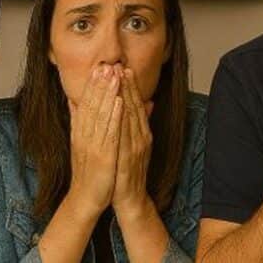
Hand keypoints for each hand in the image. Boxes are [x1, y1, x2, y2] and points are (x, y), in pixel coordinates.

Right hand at [67, 64, 122, 219]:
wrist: (86, 198)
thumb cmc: (87, 170)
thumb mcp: (81, 142)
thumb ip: (78, 121)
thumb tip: (73, 100)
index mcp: (80, 132)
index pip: (85, 104)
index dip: (92, 85)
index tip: (98, 66)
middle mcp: (84, 135)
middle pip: (91, 105)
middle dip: (99, 83)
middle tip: (106, 63)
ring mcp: (92, 145)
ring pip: (100, 114)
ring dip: (107, 93)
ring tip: (113, 75)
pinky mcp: (102, 156)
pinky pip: (109, 132)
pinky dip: (113, 116)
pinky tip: (118, 102)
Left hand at [111, 67, 155, 219]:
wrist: (129, 198)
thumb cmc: (127, 171)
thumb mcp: (133, 145)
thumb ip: (138, 124)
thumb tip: (144, 104)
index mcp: (141, 133)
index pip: (136, 105)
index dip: (130, 86)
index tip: (123, 68)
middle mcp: (141, 137)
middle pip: (134, 106)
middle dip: (127, 85)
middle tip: (120, 66)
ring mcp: (136, 147)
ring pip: (130, 116)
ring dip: (125, 95)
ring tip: (118, 78)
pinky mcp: (128, 157)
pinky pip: (124, 133)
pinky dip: (122, 117)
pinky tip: (118, 105)